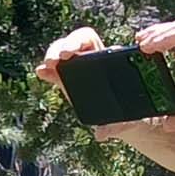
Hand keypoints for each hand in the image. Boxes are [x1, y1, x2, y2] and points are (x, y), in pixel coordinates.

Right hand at [36, 25, 142, 140]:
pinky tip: (41, 72)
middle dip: (60, 47)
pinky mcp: (69, 81)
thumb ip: (114, 126)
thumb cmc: (133, 115)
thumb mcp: (127, 119)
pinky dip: (47, 71)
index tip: (69, 53)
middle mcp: (92, 60)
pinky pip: (56, 72)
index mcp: (108, 60)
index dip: (76, 41)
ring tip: (47, 67)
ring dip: (52, 56)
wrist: (127, 121)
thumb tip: (100, 135)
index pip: (88, 40)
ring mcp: (79, 70)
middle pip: (73, 43)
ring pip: (62, 55)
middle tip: (54, 60)